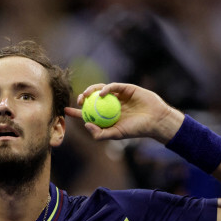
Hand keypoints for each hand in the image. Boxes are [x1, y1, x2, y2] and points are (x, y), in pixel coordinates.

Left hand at [64, 83, 183, 142]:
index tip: (65, 110)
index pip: (87, 113)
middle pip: (92, 99)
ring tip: (86, 95)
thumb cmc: (136, 130)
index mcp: (105, 116)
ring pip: (100, 90)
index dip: (76, 112)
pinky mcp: (126, 88)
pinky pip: (113, 86)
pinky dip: (106, 88)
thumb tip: (85, 125)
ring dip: (91, 90)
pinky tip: (102, 93)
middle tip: (79, 101)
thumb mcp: (116, 134)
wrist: (155, 120)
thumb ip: (100, 133)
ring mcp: (117, 96)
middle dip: (83, 98)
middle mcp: (109, 105)